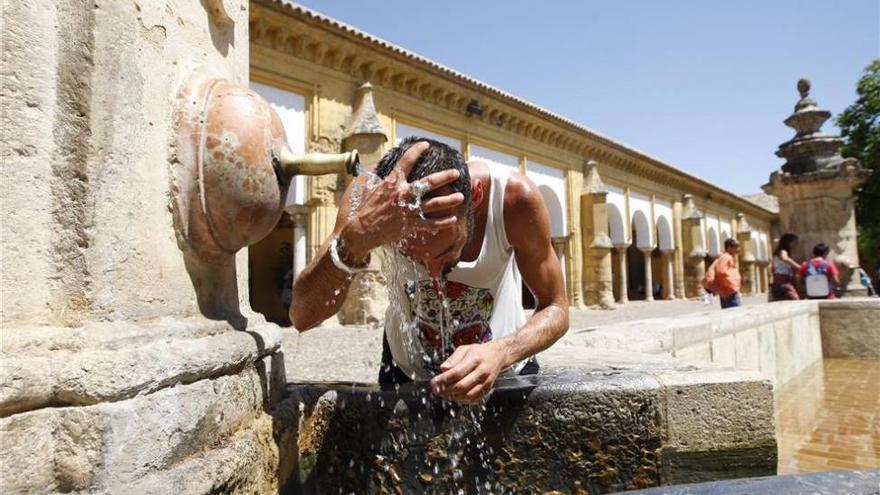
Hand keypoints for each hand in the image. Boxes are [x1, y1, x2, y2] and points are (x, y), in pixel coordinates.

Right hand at [340, 141, 464, 260]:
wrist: (362, 231)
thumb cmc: (364, 208)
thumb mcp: (369, 187)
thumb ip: (379, 175)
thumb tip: (382, 164)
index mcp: (393, 182)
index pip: (407, 161)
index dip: (417, 150)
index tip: (425, 145)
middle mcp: (404, 194)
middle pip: (429, 182)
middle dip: (445, 177)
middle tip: (456, 173)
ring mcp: (409, 210)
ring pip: (435, 204)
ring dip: (449, 200)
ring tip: (460, 197)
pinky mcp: (410, 224)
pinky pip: (431, 224)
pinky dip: (443, 223)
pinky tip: (453, 220)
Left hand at [430, 341, 506, 404]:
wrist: (497, 355)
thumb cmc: (480, 352)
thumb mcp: (464, 349)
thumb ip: (453, 359)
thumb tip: (443, 368)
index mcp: (475, 359)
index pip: (457, 372)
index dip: (444, 379)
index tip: (434, 381)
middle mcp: (481, 372)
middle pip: (461, 385)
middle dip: (446, 389)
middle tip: (436, 389)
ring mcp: (485, 382)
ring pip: (468, 395)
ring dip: (453, 396)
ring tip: (443, 394)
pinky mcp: (487, 389)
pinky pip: (474, 399)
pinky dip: (462, 400)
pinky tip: (455, 396)